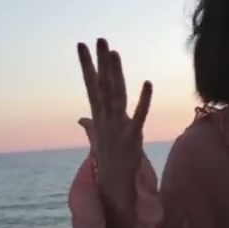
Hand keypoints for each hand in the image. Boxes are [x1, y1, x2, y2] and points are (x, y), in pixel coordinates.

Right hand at [77, 38, 152, 215]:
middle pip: (102, 85)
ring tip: (114, 52)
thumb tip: (81, 119)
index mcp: (98, 116)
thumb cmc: (108, 161)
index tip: (80, 44)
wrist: (113, 188)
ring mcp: (118, 127)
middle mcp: (105, 119)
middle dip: (100, 62)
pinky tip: (148, 83)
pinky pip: (139, 116)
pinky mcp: (133, 137)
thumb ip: (90, 125)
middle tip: (98, 39)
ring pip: (116, 95)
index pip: (90, 85)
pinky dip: (143, 100)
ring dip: (115, 74)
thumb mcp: (97, 139)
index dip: (86, 64)